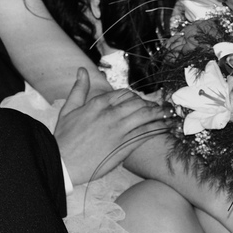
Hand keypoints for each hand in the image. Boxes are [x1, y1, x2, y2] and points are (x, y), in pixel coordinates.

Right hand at [53, 68, 166, 184]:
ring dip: (160, 115)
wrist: (62, 162)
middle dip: (151, 105)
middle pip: (138, 103)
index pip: (124, 94)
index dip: (135, 97)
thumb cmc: (63, 137)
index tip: (141, 102)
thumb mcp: (68, 108)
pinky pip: (145, 134)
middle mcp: (111, 115)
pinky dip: (157, 129)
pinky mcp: (123, 147)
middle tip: (161, 108)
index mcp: (98, 104)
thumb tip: (81, 70)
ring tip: (170, 115)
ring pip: (145, 117)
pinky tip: (166, 128)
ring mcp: (118, 131)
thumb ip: (79, 88)